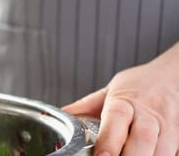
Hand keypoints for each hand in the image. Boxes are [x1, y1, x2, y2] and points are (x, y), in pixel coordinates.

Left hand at [63, 42, 178, 155]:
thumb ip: (85, 106)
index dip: (109, 141)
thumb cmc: (139, 85)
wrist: (173, 76)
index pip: (117, 119)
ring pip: (162, 152)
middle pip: (142, 141)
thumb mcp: (109, 90)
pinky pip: (175, 154)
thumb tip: (57, 114)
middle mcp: (149, 115)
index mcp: (126, 102)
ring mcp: (170, 128)